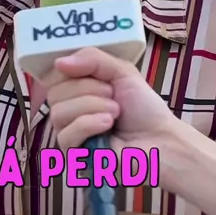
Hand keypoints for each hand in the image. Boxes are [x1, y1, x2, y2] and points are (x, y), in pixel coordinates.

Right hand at [41, 47, 176, 153]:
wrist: (161, 139)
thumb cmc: (144, 108)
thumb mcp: (122, 72)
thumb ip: (92, 59)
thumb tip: (59, 62)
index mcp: (76, 90)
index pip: (54, 75)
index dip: (70, 70)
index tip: (96, 73)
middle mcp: (69, 110)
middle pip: (54, 93)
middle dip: (88, 89)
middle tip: (112, 94)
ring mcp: (69, 133)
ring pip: (58, 113)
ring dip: (92, 106)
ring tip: (115, 112)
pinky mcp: (74, 155)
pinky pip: (66, 134)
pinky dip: (89, 125)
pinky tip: (108, 125)